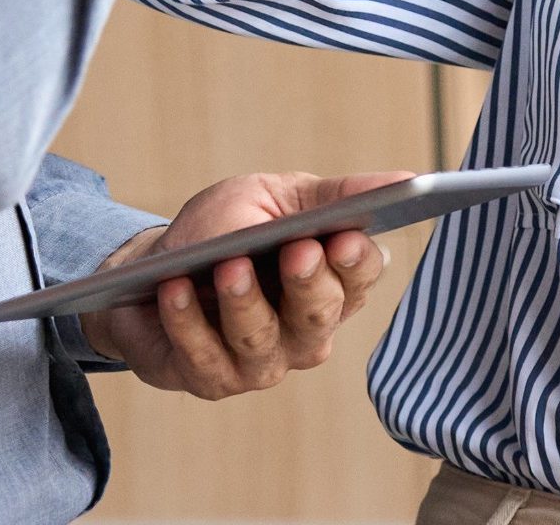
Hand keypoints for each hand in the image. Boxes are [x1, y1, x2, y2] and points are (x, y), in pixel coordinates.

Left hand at [80, 172, 405, 399]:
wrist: (151, 271)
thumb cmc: (225, 229)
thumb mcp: (277, 197)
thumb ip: (336, 195)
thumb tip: (408, 179)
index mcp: (333, 281)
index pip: (361, 276)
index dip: (355, 260)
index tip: (344, 237)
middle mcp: (307, 331)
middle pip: (320, 313)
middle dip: (308, 282)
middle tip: (298, 250)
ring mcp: (263, 362)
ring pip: (262, 339)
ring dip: (244, 302)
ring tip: (228, 266)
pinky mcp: (213, 380)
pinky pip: (205, 358)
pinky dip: (188, 321)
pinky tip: (176, 290)